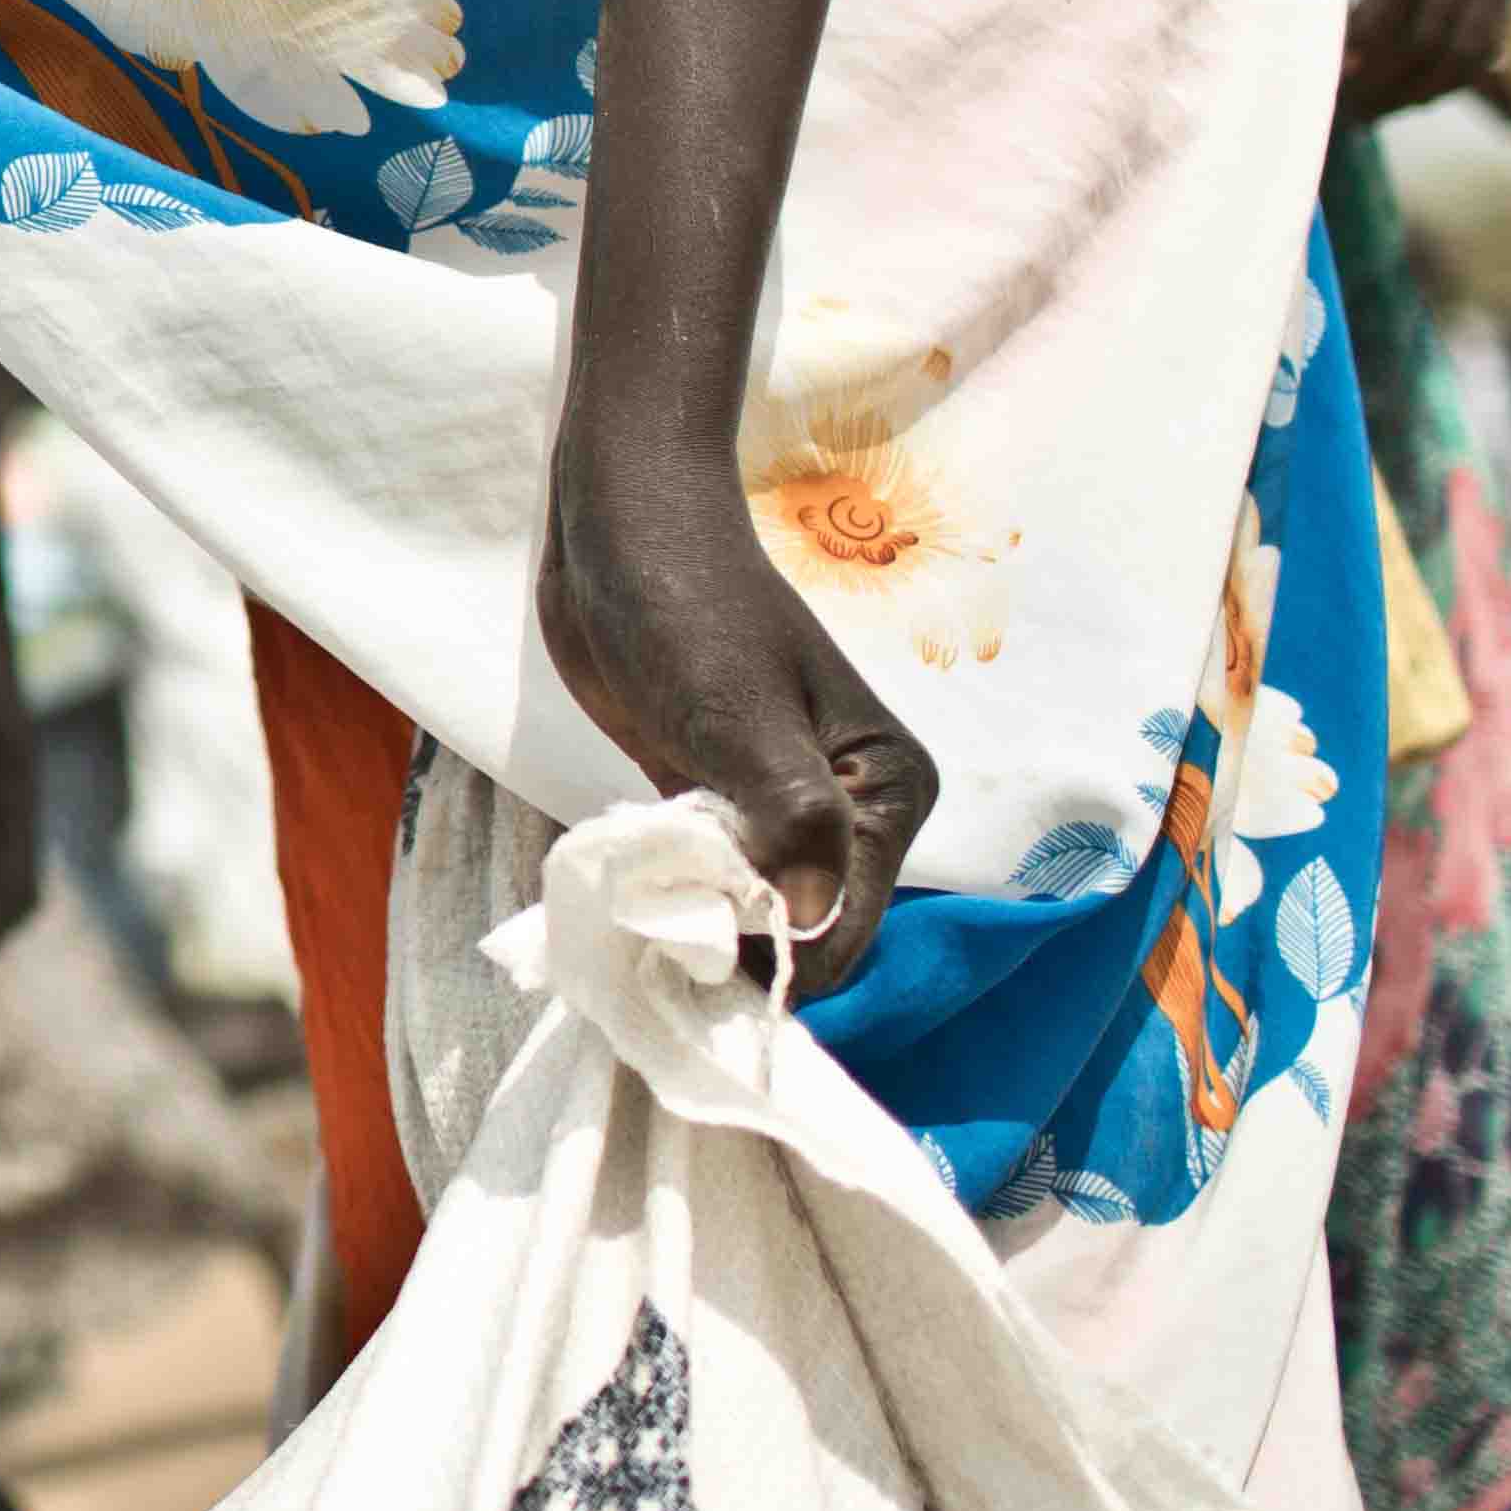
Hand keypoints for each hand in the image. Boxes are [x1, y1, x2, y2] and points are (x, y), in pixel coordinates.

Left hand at [536, 448, 934, 997]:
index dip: (775, 967)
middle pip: (802, 935)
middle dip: (734, 957)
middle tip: (652, 965)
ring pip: (749, 914)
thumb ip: (789, 824)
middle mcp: (850, 813)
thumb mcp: (740, 717)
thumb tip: (811, 928)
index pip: (845, 931)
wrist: (623, 531)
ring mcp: (781, 811)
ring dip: (695, 936)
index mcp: (887, 793)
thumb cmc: (689, 606)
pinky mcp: (717, 802)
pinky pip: (706, 881)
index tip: (694, 980)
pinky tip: (629, 906)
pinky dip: (672, 903)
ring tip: (635, 939)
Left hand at [1339, 0, 1510, 122]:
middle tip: (1337, 108)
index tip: (1327, 70)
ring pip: (1471, 44)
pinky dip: (1450, 76)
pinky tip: (1404, 96)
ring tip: (1367, 114)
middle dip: (1388, 73)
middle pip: (1438, 24)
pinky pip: (1489, 40)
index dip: (1366, 33)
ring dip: (1420, 87)